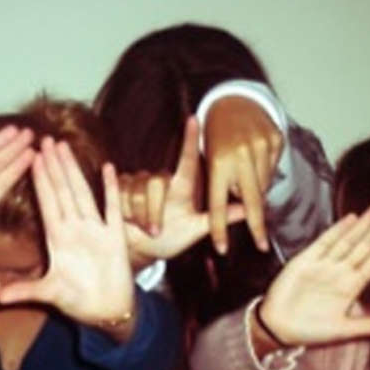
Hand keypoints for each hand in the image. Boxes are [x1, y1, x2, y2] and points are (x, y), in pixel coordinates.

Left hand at [0, 139, 136, 340]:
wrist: (109, 313)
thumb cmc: (79, 302)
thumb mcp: (48, 295)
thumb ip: (24, 291)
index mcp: (58, 240)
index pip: (47, 203)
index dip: (39, 180)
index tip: (30, 157)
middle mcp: (75, 230)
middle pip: (63, 191)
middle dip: (54, 166)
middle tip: (45, 139)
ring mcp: (96, 231)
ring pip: (83, 194)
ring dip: (75, 171)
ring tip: (66, 148)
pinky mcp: (115, 238)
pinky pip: (113, 210)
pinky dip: (111, 190)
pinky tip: (108, 168)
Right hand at [121, 117, 245, 262]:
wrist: (141, 251)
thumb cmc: (170, 239)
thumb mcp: (195, 230)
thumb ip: (219, 219)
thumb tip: (250, 210)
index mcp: (181, 187)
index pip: (187, 160)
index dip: (190, 140)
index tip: (194, 119)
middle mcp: (161, 181)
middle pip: (155, 183)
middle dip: (153, 211)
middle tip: (156, 231)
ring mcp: (139, 183)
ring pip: (136, 191)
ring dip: (140, 215)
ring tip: (144, 228)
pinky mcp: (119, 188)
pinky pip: (120, 196)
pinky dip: (126, 213)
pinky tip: (129, 220)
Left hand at [205, 95, 283, 253]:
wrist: (232, 101)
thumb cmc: (214, 137)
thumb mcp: (208, 161)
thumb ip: (219, 188)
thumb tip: (238, 215)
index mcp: (217, 163)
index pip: (217, 204)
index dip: (219, 228)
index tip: (221, 249)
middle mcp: (239, 155)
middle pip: (251, 201)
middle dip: (256, 226)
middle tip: (261, 246)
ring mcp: (260, 147)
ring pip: (263, 185)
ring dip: (256, 190)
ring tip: (246, 178)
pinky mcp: (276, 139)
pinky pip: (273, 169)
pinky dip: (265, 172)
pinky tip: (256, 161)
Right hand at [259, 201, 369, 344]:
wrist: (277, 328)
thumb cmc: (309, 331)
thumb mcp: (344, 331)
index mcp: (352, 286)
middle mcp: (341, 272)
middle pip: (367, 244)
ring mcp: (324, 264)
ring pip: (349, 239)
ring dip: (365, 223)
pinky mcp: (305, 260)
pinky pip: (324, 242)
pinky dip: (337, 230)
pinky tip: (351, 219)